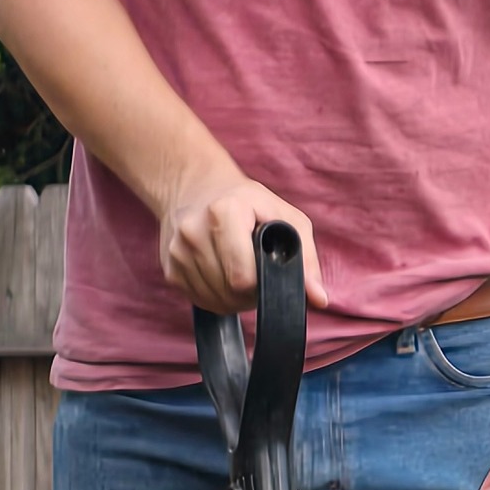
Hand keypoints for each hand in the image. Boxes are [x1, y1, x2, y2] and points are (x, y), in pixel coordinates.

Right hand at [150, 159, 321, 319]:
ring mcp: (177, 252)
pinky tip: (221, 274)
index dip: (263, 284)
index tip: (267, 270)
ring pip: (216, 302)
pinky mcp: (170, 270)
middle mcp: (193, 231)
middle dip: (251, 292)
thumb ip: (305, 258)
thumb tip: (319, 298)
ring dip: (234, 297)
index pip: (243, 277)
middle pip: (230, 293)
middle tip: (256, 270)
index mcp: (223, 212)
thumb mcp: (285, 217)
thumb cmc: (248, 203)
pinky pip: (201, 302)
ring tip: (239, 269)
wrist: (196, 187)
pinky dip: (217, 297)